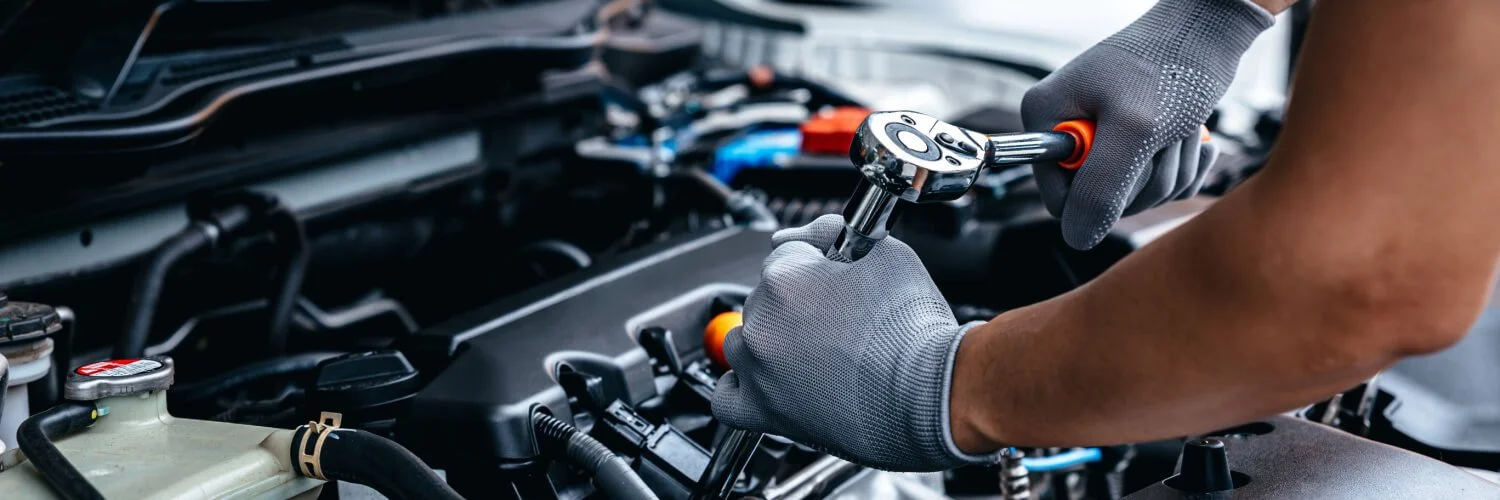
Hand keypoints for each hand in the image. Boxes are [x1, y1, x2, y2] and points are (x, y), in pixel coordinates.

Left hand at [710, 215, 997, 470]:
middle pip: (764, 297)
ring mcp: (759, 369)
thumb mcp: (888, 255)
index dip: (815, 258)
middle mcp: (762, 322)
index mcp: (786, 278)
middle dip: (797, 301)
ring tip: (813, 350)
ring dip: (770, 340)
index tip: (834, 270)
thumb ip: (841, 233)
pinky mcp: (765, 412)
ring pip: (744, 341)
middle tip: (838, 316)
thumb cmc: (916, 331)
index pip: (786, 251)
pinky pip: (727, 398)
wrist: (931, 395)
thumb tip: (822, 231)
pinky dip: (742, 386)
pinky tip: (766, 380)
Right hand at [1022, 0, 1273, 249]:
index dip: (1098, 195)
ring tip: (1178, 126)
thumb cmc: (1172, 64)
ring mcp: (1103, 138)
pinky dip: (1184, 166)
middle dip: (1144, 177)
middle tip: (1161, 135)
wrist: (1211, 30)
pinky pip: (1160, 185)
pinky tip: (1191, 136)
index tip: (1129, 158)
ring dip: (1171, 168)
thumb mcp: (1134, 131)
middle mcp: (1068, 128)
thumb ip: (1100, 189)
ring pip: (1136, 195)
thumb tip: (1076, 239)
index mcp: (1047, 117)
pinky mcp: (1137, 143)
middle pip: (1100, 201)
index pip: (1058, 198)